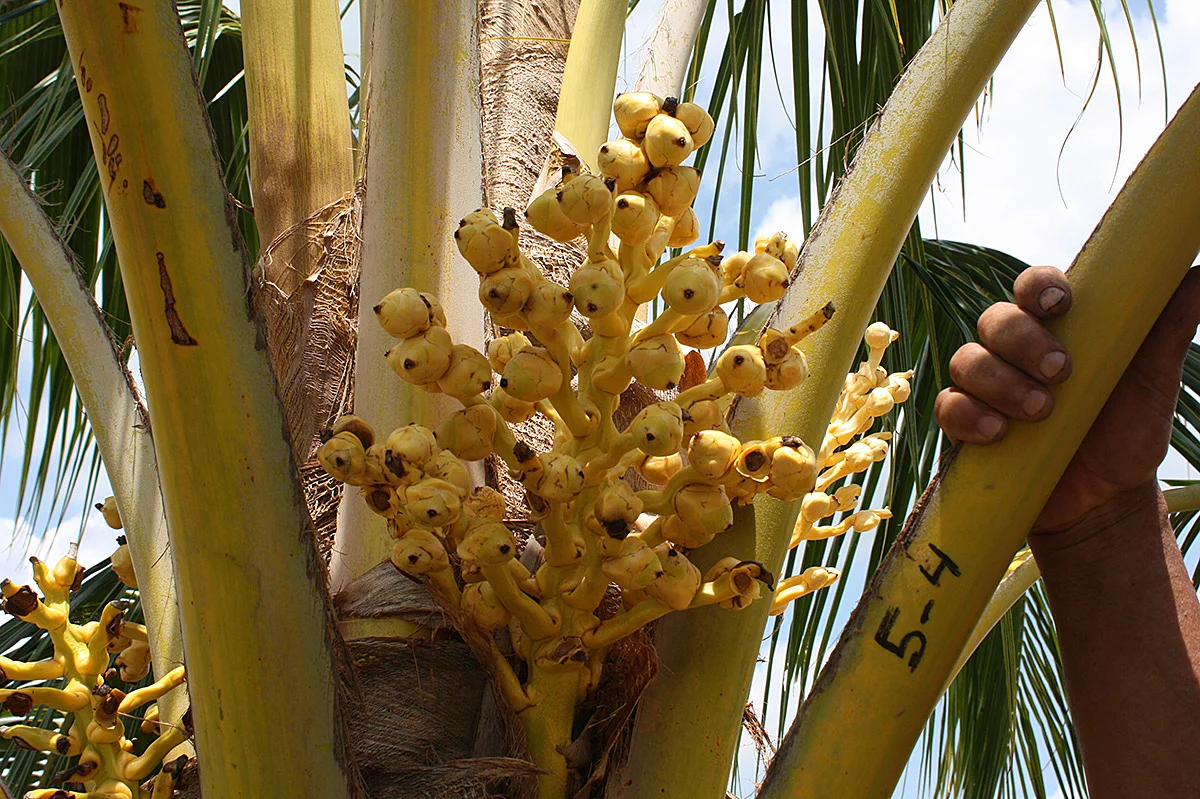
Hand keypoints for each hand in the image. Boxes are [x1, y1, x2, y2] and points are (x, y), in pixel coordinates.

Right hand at [934, 265, 1199, 533]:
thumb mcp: (1155, 382)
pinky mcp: (964, 424)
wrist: (1103, 501)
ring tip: (1041, 414)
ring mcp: (985, 387)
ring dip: (1001, 383)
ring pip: (966, 360)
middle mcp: (1014, 351)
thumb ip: (1168, 329)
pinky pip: (947, 406)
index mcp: (1055, 328)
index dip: (1037, 285)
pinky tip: (999, 434)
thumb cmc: (1127, 433)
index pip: (1032, 287)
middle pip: (994, 319)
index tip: (1059, 303)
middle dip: (1022, 342)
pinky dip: (968, 416)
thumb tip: (1197, 276)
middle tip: (1062, 372)